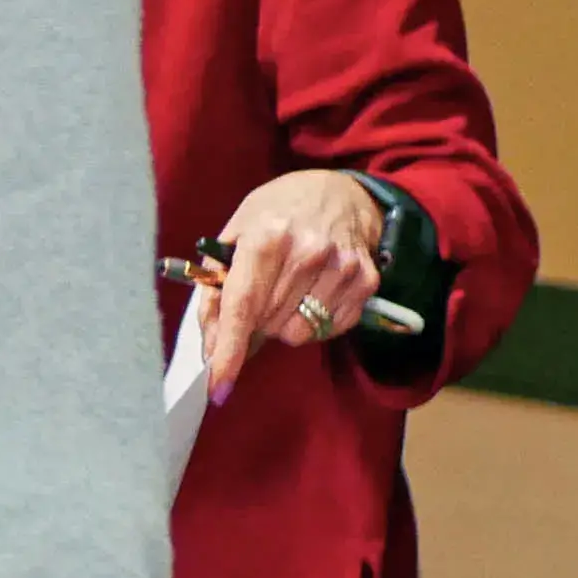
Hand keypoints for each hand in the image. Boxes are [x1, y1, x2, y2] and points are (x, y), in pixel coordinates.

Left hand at [204, 168, 385, 394]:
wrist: (341, 191)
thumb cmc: (277, 212)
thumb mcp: (236, 233)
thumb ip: (217, 288)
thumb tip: (211, 346)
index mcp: (267, 236)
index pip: (243, 305)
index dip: (229, 350)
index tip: (217, 386)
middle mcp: (308, 252)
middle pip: (268, 324)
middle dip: (255, 321)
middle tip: (260, 293)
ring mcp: (342, 268)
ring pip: (299, 333)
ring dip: (284, 322)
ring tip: (288, 289)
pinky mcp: (366, 282)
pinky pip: (329, 329)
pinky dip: (314, 320)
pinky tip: (313, 291)